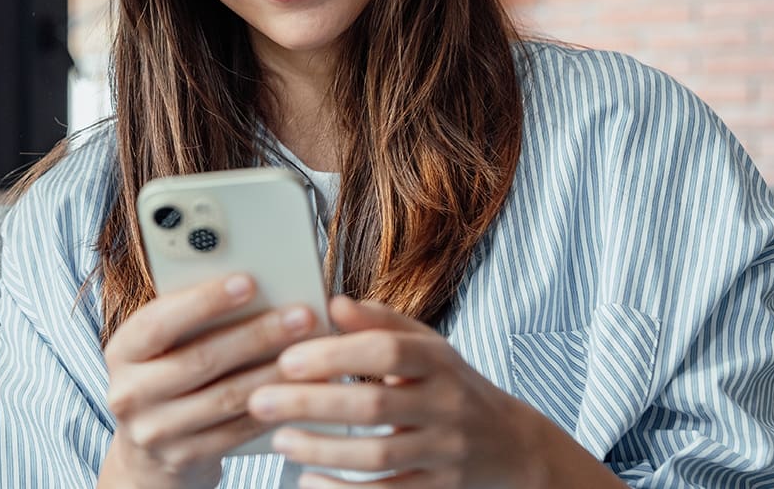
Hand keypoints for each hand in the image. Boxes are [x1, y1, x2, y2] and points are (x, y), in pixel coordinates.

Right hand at [98, 274, 320, 488]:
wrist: (148, 451)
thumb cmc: (164, 376)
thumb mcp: (161, 346)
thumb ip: (189, 318)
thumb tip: (250, 285)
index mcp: (122, 351)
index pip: (159, 322)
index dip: (204, 301)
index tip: (248, 281)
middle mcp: (130, 393)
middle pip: (201, 360)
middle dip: (257, 335)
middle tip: (300, 316)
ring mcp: (155, 431)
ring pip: (226, 397)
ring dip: (274, 373)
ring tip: (310, 352)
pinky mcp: (184, 458)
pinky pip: (237, 430)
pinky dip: (272, 407)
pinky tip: (299, 389)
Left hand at [246, 296, 547, 487]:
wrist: (512, 447)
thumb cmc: (452, 387)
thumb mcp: (428, 348)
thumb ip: (381, 324)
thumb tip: (333, 302)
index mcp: (439, 361)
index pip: (387, 351)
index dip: (335, 354)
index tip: (287, 359)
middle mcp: (447, 405)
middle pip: (375, 406)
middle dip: (312, 404)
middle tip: (260, 401)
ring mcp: (445, 451)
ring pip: (378, 455)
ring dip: (322, 450)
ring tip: (279, 441)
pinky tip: (308, 482)